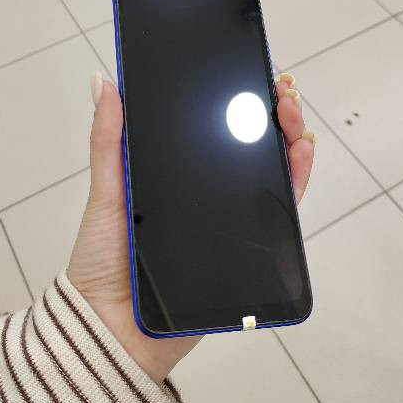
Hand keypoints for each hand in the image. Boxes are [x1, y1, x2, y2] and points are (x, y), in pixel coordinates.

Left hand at [67, 71, 314, 384]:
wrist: (116, 330)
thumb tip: (102, 80)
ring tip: (292, 111)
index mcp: (174, 172)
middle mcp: (205, 190)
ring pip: (269, 170)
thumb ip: (107, 139)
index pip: (209, 128)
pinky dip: (296, 179)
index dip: (233, 99)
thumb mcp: (106, 191)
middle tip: (278, 87)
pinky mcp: (248, 246)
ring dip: (288, 136)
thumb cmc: (103, 259)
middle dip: (268, 111)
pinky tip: (301, 151)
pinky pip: (280, 209)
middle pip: (245, 144)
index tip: (247, 72)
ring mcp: (229, 217)